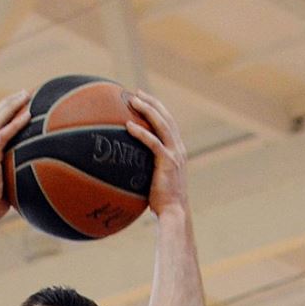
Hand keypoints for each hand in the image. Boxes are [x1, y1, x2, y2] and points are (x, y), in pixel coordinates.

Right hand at [0, 89, 29, 221]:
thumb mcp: (6, 185)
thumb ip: (16, 176)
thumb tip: (34, 178)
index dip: (4, 111)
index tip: (18, 103)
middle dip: (9, 102)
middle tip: (25, 92)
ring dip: (12, 105)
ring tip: (26, 94)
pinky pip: (3, 135)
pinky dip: (15, 123)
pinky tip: (27, 114)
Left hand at [120, 90, 186, 215]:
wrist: (174, 212)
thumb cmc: (162, 202)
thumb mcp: (155, 180)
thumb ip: (147, 169)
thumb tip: (126, 167)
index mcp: (177, 151)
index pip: (168, 123)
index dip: (157, 109)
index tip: (144, 99)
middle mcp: (178, 149)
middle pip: (166, 118)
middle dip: (152, 102)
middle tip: (136, 93)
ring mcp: (174, 154)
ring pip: (162, 125)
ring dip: (147, 110)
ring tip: (133, 101)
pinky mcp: (168, 162)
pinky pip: (153, 143)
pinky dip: (141, 133)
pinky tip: (128, 126)